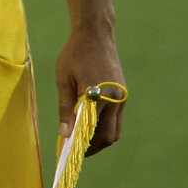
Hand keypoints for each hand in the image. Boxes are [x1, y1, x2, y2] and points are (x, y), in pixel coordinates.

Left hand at [54, 32, 125, 154]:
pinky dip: (105, 126)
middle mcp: (114, 98)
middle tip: (77, 151)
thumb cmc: (74, 54)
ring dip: (101, 138)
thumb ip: (65, 107)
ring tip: (82, 141)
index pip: (92, 129)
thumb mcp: (63, 78)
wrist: (95, 34)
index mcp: (97, 94)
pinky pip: (116, 118)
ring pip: (115, 130)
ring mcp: (121, 97)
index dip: (83, 144)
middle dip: (93, 147)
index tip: (71, 153)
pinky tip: (90, 125)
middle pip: (108, 135)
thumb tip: (65, 134)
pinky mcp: (123, 94)